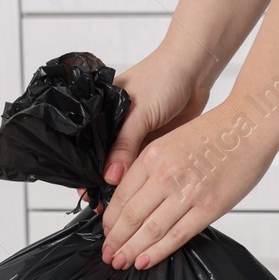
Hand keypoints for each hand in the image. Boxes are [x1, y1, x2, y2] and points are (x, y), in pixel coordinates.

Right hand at [76, 48, 209, 204]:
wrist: (194, 72)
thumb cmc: (163, 78)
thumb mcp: (138, 112)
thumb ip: (124, 144)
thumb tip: (110, 177)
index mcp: (100, 113)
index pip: (85, 147)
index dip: (84, 171)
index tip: (87, 193)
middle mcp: (114, 128)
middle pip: (101, 163)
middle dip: (101, 185)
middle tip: (102, 206)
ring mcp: (133, 137)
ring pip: (121, 169)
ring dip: (120, 187)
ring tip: (117, 207)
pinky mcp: (151, 145)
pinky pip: (140, 168)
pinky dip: (138, 182)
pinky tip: (135, 196)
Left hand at [102, 100, 274, 269]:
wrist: (250, 125)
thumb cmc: (216, 132)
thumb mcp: (171, 141)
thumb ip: (152, 167)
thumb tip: (137, 198)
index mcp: (152, 156)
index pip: (121, 195)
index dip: (110, 219)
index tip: (105, 233)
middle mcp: (165, 175)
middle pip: (131, 216)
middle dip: (116, 240)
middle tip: (108, 255)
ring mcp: (187, 193)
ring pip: (150, 229)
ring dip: (132, 250)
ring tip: (120, 263)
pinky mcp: (209, 207)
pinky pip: (177, 235)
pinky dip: (158, 252)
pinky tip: (144, 262)